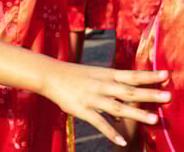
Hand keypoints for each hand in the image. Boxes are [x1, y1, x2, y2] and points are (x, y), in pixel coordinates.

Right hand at [43, 65, 169, 146]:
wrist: (49, 74)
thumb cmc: (74, 76)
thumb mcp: (94, 77)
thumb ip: (111, 93)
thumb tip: (123, 116)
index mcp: (106, 75)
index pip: (131, 75)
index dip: (149, 76)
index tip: (167, 74)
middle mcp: (101, 85)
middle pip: (128, 91)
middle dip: (149, 94)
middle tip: (168, 96)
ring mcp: (92, 98)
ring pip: (117, 107)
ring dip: (135, 113)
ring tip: (153, 119)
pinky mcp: (81, 109)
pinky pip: (98, 122)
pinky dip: (110, 132)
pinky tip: (122, 141)